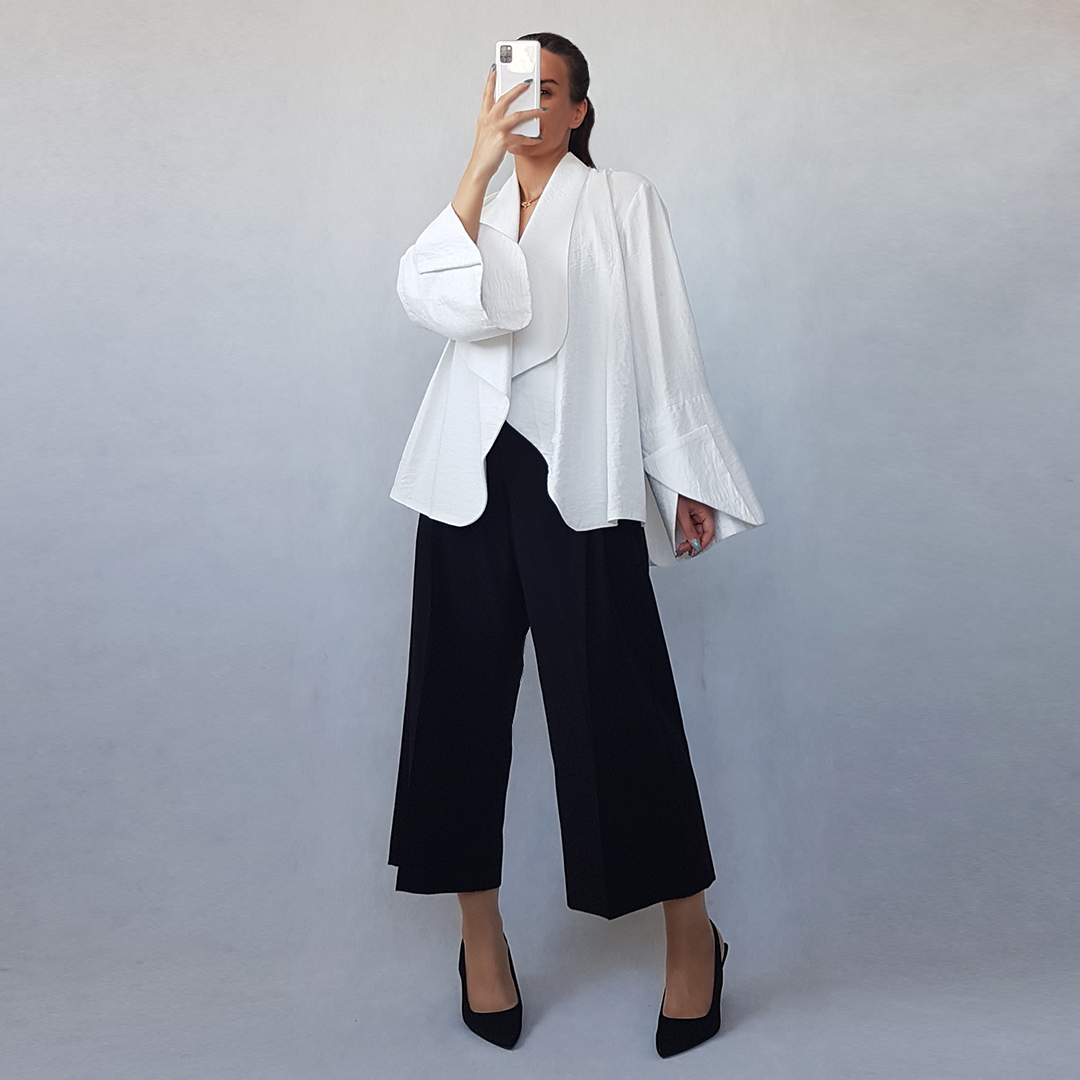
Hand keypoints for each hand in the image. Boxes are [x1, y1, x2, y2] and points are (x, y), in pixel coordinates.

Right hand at [467, 66, 544, 182]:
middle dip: (518, 89)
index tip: (495, 68)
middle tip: (528, 82)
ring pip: (517, 116)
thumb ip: (495, 120)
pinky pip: (521, 137)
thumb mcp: (486, 132)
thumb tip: (508, 114)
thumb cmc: (484, 152)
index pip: (487, 94)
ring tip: (541, 109)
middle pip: (505, 99)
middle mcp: (489, 120)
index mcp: (484, 116)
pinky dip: (530, 139)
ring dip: (532, 112)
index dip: (491, 80)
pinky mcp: (503, 140)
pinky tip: (537, 139)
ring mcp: (496, 129)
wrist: (479, 168)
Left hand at [675, 495, 715, 556]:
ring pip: (698, 531)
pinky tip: (684, 539)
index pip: (709, 532)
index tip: (695, 550)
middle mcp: (703, 513)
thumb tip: (694, 544)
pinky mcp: (691, 514)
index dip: (703, 543)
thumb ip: (689, 530)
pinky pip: (693, 527)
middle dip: (695, 543)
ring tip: (682, 546)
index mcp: (706, 511)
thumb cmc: (676, 493)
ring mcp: (697, 513)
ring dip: (691, 540)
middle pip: (703, 533)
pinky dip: (689, 534)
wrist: (668, 484)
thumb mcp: (682, 514)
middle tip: (685, 549)